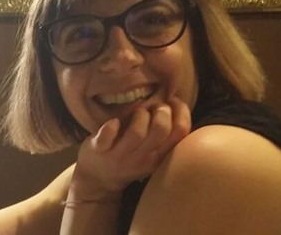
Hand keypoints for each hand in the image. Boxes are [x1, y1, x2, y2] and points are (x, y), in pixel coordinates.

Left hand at [70, 98, 190, 198]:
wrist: (99, 179)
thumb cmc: (131, 155)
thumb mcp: (153, 150)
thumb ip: (165, 133)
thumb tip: (176, 100)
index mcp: (161, 155)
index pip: (181, 132)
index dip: (181, 111)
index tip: (173, 100)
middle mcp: (143, 158)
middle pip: (161, 130)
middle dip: (160, 111)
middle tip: (154, 107)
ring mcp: (121, 156)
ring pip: (137, 133)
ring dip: (139, 115)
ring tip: (138, 111)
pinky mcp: (100, 151)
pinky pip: (106, 138)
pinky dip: (110, 127)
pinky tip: (114, 122)